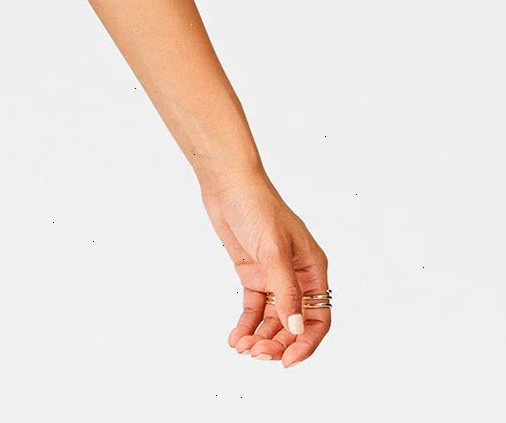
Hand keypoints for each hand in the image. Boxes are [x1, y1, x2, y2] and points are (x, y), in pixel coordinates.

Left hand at [200, 171, 331, 367]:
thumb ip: (285, 289)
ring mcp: (274, 276)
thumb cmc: (257, 207)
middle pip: (293, 322)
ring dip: (260, 336)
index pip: (318, 317)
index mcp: (313, 270)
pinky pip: (253, 307)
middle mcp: (297, 277)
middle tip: (257, 355)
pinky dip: (246, 324)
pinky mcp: (253, 273)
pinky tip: (235, 337)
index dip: (306, 343)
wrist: (227, 184)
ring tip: (243, 348)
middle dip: (277, 342)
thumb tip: (296, 327)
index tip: (287, 361)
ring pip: (272, 318)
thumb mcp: (273, 249)